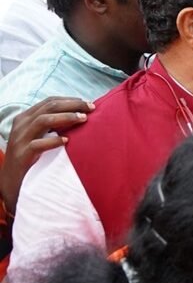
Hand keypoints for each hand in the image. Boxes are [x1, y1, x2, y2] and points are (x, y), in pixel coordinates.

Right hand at [3, 97, 92, 214]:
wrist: (11, 182)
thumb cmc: (31, 157)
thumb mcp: (40, 136)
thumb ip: (54, 125)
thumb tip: (81, 115)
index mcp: (26, 118)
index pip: (49, 102)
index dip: (70, 100)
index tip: (88, 103)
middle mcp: (21, 125)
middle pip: (49, 107)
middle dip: (72, 105)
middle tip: (91, 107)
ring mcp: (20, 140)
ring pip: (42, 121)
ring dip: (66, 117)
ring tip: (83, 119)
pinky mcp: (21, 155)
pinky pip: (37, 144)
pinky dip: (53, 141)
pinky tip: (67, 140)